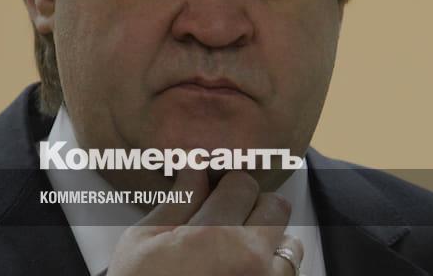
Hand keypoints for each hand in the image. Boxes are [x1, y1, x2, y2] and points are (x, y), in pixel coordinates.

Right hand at [106, 169, 303, 275]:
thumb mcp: (142, 241)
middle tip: (226, 223)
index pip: (243, 183)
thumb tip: (196, 167)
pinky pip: (286, 275)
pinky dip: (270, 270)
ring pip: (290, 244)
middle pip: (276, 207)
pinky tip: (239, 275)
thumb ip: (178, 200)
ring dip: (268, 242)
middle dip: (254, 208)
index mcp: (214, 235)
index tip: (216, 196)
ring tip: (235, 255)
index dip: (227, 186)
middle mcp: (250, 259)